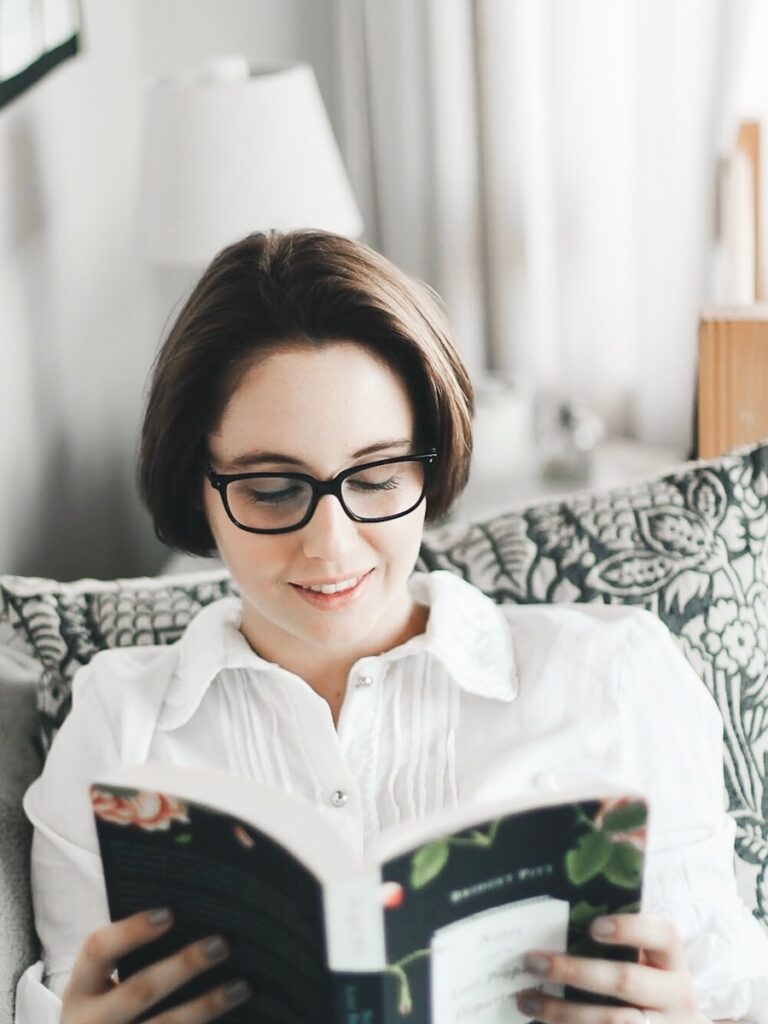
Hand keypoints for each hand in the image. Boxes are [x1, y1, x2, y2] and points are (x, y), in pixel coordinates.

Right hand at [61, 907, 252, 1022]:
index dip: (131, 931)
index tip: (169, 913)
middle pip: (139, 992)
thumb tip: (193, 919)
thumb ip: (133, 961)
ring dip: (206, 1006)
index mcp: (79, 992)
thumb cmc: (108, 1012)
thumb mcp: (100, 991)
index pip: (98, 951)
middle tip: (222, 944)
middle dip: (183, 966)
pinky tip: (237, 1018)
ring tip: (241, 986)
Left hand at [516, 913, 709, 1022]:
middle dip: (574, 971)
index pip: (663, 935)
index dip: (630, 929)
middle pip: (625, 981)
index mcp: (672, 962)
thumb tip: (557, 925)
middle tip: (532, 962)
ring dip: (562, 1013)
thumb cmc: (650, 987)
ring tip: (526, 1000)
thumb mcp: (649, 965)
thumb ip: (619, 947)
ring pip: (611, 1022)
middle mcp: (676, 996)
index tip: (593, 927)